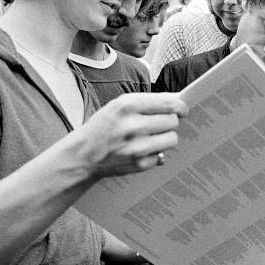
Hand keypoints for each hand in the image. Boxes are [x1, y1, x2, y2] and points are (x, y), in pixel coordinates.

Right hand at [69, 93, 187, 178]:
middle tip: (160, 124)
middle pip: (173, 121)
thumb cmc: (104, 127)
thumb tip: (177, 101)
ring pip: (172, 139)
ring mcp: (137, 146)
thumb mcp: (119, 106)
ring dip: (166, 138)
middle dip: (170, 121)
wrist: (82, 155)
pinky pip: (162, 155)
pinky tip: (142, 150)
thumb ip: (147, 103)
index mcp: (127, 105)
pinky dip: (155, 153)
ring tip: (152, 137)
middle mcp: (133, 125)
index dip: (180, 106)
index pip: (168, 103)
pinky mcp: (139, 164)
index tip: (182, 109)